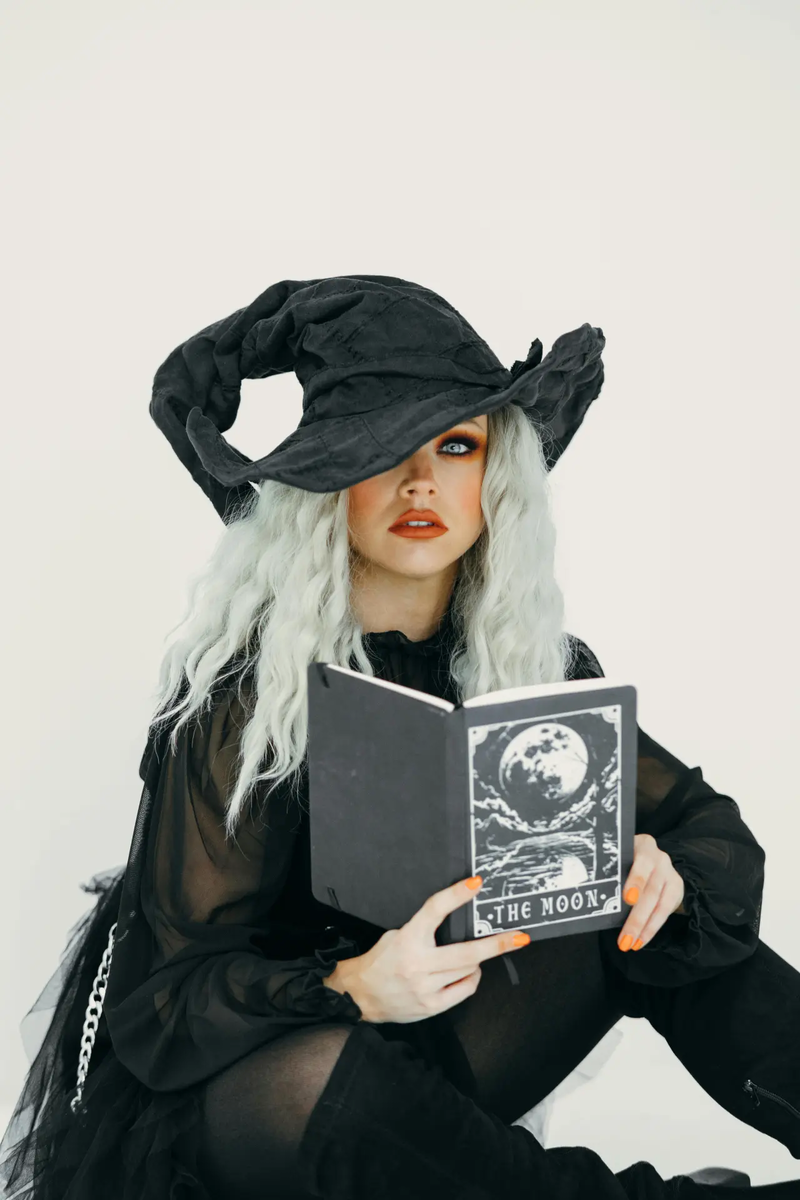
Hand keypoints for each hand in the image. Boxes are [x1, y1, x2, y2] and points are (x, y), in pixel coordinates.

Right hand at [323, 875, 530, 1023]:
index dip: (456, 895)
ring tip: (472, 957)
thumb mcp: (397, 935)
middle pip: (467, 952)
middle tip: (520, 937)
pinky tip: (466, 975)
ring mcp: (426, 987)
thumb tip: (455, 919)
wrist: (360, 996)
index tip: (476, 883)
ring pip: (469, 971)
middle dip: (497, 944)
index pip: (435, 910)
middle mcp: (418, 963)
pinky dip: (470, 980)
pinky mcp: (431, 1006)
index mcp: (408, 938)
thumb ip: (423, 929)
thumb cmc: (381, 961)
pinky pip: (464, 990)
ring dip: (476, 962)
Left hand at [617, 833, 685, 952]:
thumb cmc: (625, 861)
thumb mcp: (620, 860)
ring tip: (631, 944)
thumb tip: (595, 898)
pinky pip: (666, 911)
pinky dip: (652, 928)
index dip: (636, 880)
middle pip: (649, 889)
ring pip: (658, 903)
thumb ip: (613, 872)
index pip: (642, 862)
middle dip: (636, 917)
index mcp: (642, 845)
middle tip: (624, 939)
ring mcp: (670, 872)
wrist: (651, 858)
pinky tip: (641, 940)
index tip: (628, 899)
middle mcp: (659, 857)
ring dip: (644, 927)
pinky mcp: (677, 886)